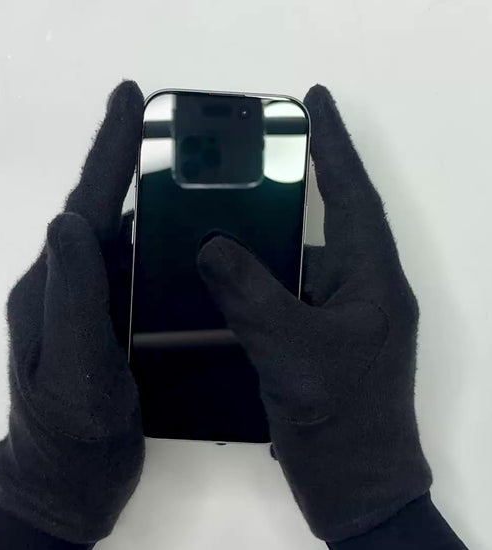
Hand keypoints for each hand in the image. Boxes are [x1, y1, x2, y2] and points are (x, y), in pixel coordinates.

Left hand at [0, 81, 144, 543]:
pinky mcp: (109, 323)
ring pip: (118, 239)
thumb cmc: (72, 437)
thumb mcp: (75, 371)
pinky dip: (153, 244)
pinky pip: (132, 271)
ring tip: (185, 173)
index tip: (129, 100)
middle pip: (100, 212)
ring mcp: (88, 305)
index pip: (84, 207)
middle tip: (168, 130)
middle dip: (127, 164)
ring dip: (143, 200)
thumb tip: (69, 221)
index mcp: (53, 290)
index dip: (107, 152)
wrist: (68, 486)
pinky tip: (182, 239)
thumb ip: (72, 300)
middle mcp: (67, 287)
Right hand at [198, 85, 431, 541]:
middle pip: (332, 217)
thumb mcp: (293, 352)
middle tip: (263, 149)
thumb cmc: (338, 418)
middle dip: (304, 177)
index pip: (353, 195)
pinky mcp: (322, 336)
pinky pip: (291, 287)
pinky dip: (264, 273)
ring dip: (276, 231)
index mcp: (373, 280)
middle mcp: (363, 288)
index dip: (334, 144)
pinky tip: (231, 269)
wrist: (353, 484)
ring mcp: (343, 313)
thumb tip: (211, 246)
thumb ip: (252, 296)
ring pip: (307, 255)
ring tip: (235, 205)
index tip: (315, 100)